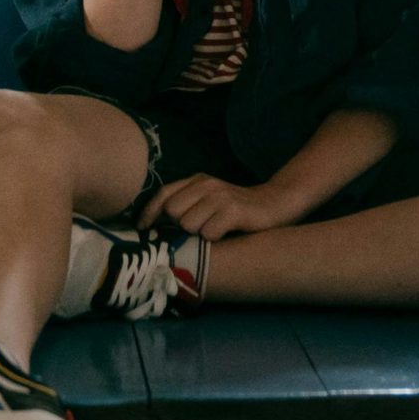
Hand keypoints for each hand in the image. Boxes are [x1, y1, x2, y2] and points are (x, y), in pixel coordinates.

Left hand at [137, 173, 301, 239]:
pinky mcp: (235, 210)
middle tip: (194, 232)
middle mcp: (207, 185)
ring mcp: (221, 196)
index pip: (163, 194)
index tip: (142, 230)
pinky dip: (213, 238)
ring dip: (197, 234)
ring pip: (188, 224)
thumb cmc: (236, 209)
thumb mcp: (209, 200)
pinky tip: (223, 235)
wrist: (276, 203)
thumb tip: (153, 226)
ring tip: (212, 232)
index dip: (149, 213)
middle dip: (178, 226)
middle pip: (173, 211)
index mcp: (197, 181)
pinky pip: (209, 233)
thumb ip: (187, 205)